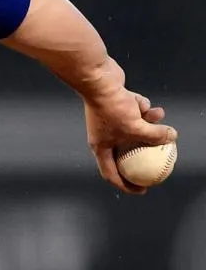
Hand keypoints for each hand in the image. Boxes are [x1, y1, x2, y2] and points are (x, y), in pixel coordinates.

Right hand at [82, 65, 176, 193]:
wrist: (98, 80)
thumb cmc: (111, 108)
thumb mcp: (137, 127)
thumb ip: (155, 135)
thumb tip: (172, 138)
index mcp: (100, 147)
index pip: (112, 174)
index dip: (127, 185)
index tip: (143, 188)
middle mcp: (103, 135)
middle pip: (126, 150)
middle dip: (144, 151)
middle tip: (159, 158)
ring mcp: (109, 119)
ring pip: (134, 127)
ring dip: (148, 122)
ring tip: (158, 115)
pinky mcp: (115, 104)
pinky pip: (133, 110)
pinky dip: (141, 107)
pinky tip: (143, 101)